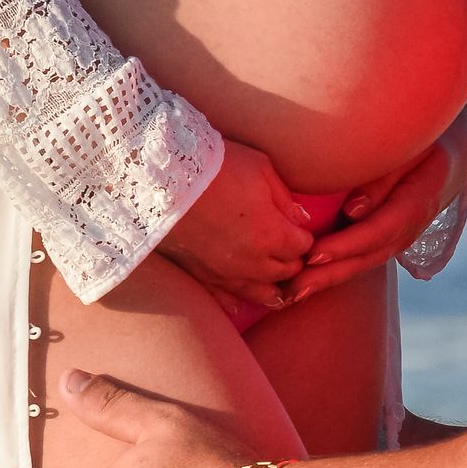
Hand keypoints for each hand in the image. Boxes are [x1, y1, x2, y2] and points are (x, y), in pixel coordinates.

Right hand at [158, 139, 313, 307]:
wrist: (162, 178)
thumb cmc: (216, 165)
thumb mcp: (261, 168)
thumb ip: (285, 198)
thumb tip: (302, 219)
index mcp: (272, 234)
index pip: (302, 247)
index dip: (304, 238)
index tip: (299, 230)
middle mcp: (252, 261)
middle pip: (285, 272)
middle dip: (292, 261)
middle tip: (289, 252)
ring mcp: (225, 272)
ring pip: (260, 293)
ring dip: (272, 287)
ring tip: (278, 287)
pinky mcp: (201, 275)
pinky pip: (224, 298)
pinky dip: (236, 300)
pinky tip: (240, 302)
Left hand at [287, 101, 466, 304]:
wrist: (448, 149)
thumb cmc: (422, 137)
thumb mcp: (409, 146)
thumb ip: (382, 177)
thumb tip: (353, 211)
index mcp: (421, 198)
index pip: (382, 228)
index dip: (349, 244)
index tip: (315, 254)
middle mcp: (413, 224)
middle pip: (370, 255)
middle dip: (331, 273)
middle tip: (294, 287)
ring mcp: (403, 234)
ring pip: (366, 261)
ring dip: (329, 279)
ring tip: (293, 292)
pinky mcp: (389, 236)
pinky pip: (364, 256)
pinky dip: (337, 269)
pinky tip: (309, 279)